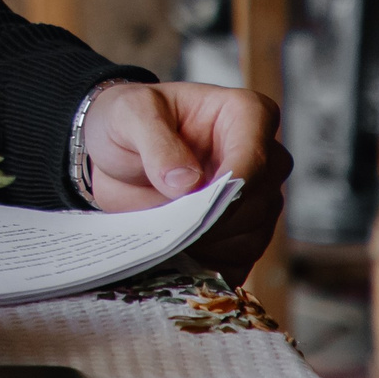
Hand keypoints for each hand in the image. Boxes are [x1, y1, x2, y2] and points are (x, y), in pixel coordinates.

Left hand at [81, 81, 289, 282]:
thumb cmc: (129, 120)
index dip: (227, 188)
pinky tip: (177, 251)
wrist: (116, 153)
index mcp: (245, 115)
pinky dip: (208, 263)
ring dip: (208, 243)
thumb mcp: (130, 114)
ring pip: (252, 237)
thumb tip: (186, 182)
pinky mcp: (242, 233)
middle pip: (258, 203)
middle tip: (169, 221)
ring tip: (166, 231)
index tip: (191, 202)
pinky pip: (240, 261)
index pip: (255, 159)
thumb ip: (156, 142)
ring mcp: (256, 199)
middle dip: (212, 219)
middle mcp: (262, 157)